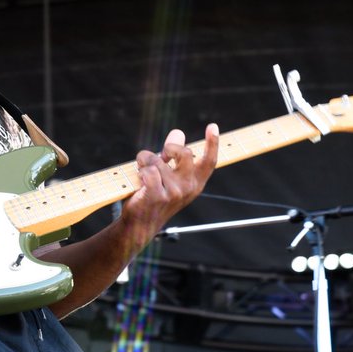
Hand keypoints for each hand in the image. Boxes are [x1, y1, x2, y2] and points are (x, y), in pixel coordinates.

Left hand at [121, 124, 218, 248]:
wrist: (140, 225)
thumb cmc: (154, 197)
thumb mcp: (168, 176)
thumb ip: (173, 155)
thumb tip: (178, 132)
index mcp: (195, 184)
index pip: (209, 162)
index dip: (212, 144)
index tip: (213, 126)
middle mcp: (188, 188)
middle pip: (185, 153)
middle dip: (169, 147)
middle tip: (161, 154)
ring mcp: (174, 193)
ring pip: (158, 160)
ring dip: (145, 161)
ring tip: (142, 172)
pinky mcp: (158, 196)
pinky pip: (149, 170)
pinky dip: (140, 170)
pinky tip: (139, 179)